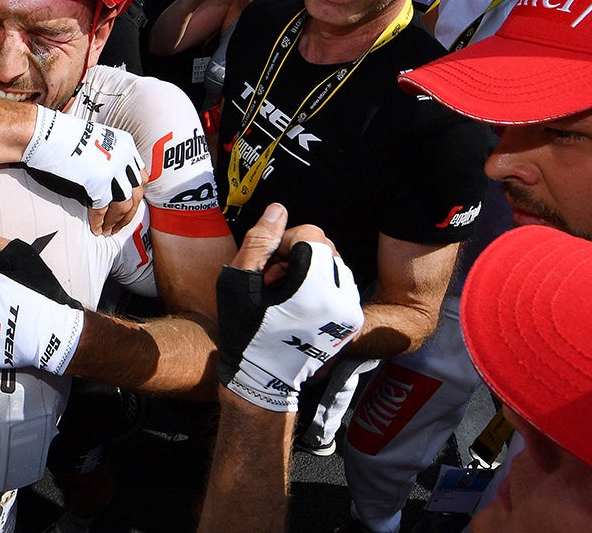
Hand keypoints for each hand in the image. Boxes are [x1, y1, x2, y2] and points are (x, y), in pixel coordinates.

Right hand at [21, 105, 143, 234]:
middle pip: (136, 192)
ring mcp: (114, 170)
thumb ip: (107, 159)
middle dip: (129, 213)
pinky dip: (99, 222)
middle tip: (118, 225)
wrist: (44, 133)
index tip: (127, 207)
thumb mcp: (96, 143)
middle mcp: (125, 156)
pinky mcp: (100, 182)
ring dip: (116, 221)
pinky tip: (95, 229)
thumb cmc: (62, 136)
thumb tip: (107, 182)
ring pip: (124, 204)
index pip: (139, 176)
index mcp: (126, 144)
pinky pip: (103, 209)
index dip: (134, 195)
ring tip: (107, 231)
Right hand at [216, 203, 362, 411]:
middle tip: (273, 282)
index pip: (310, 233)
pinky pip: (340, 284)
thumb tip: (279, 209)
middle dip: (298, 256)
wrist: (263, 381)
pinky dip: (320, 285)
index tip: (268, 269)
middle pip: (325, 246)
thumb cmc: (245, 334)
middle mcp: (342, 297)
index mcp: (317, 287)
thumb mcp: (240, 283)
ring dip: (309, 270)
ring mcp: (350, 311)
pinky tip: (298, 305)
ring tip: (284, 295)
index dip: (283, 245)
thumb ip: (261, 241)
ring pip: (333, 263)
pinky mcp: (351, 321)